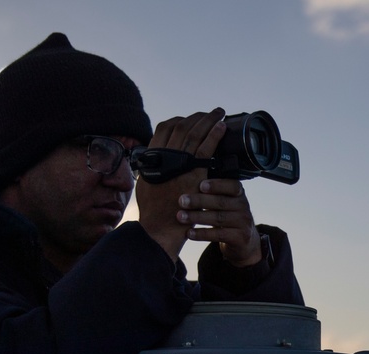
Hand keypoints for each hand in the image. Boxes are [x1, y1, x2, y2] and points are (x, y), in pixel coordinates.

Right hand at [135, 108, 226, 260]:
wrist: (161, 226)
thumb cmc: (154, 209)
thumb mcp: (145, 183)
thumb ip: (151, 167)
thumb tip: (153, 157)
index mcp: (153, 157)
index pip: (164, 128)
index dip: (179, 120)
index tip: (189, 119)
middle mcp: (166, 157)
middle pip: (182, 127)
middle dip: (197, 117)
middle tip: (210, 113)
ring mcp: (180, 164)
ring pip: (195, 133)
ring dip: (209, 120)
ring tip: (219, 113)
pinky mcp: (194, 173)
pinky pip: (206, 149)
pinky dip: (215, 134)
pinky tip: (223, 127)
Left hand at [178, 179, 260, 266]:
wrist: (245, 242)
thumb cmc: (228, 217)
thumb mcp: (227, 203)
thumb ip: (214, 194)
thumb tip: (188, 181)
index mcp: (239, 194)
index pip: (232, 186)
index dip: (217, 185)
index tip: (201, 185)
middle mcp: (244, 207)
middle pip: (221, 202)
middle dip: (199, 201)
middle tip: (182, 201)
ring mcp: (243, 223)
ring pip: (218, 218)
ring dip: (197, 217)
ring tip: (181, 216)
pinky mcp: (240, 238)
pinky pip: (219, 235)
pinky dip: (202, 234)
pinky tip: (189, 233)